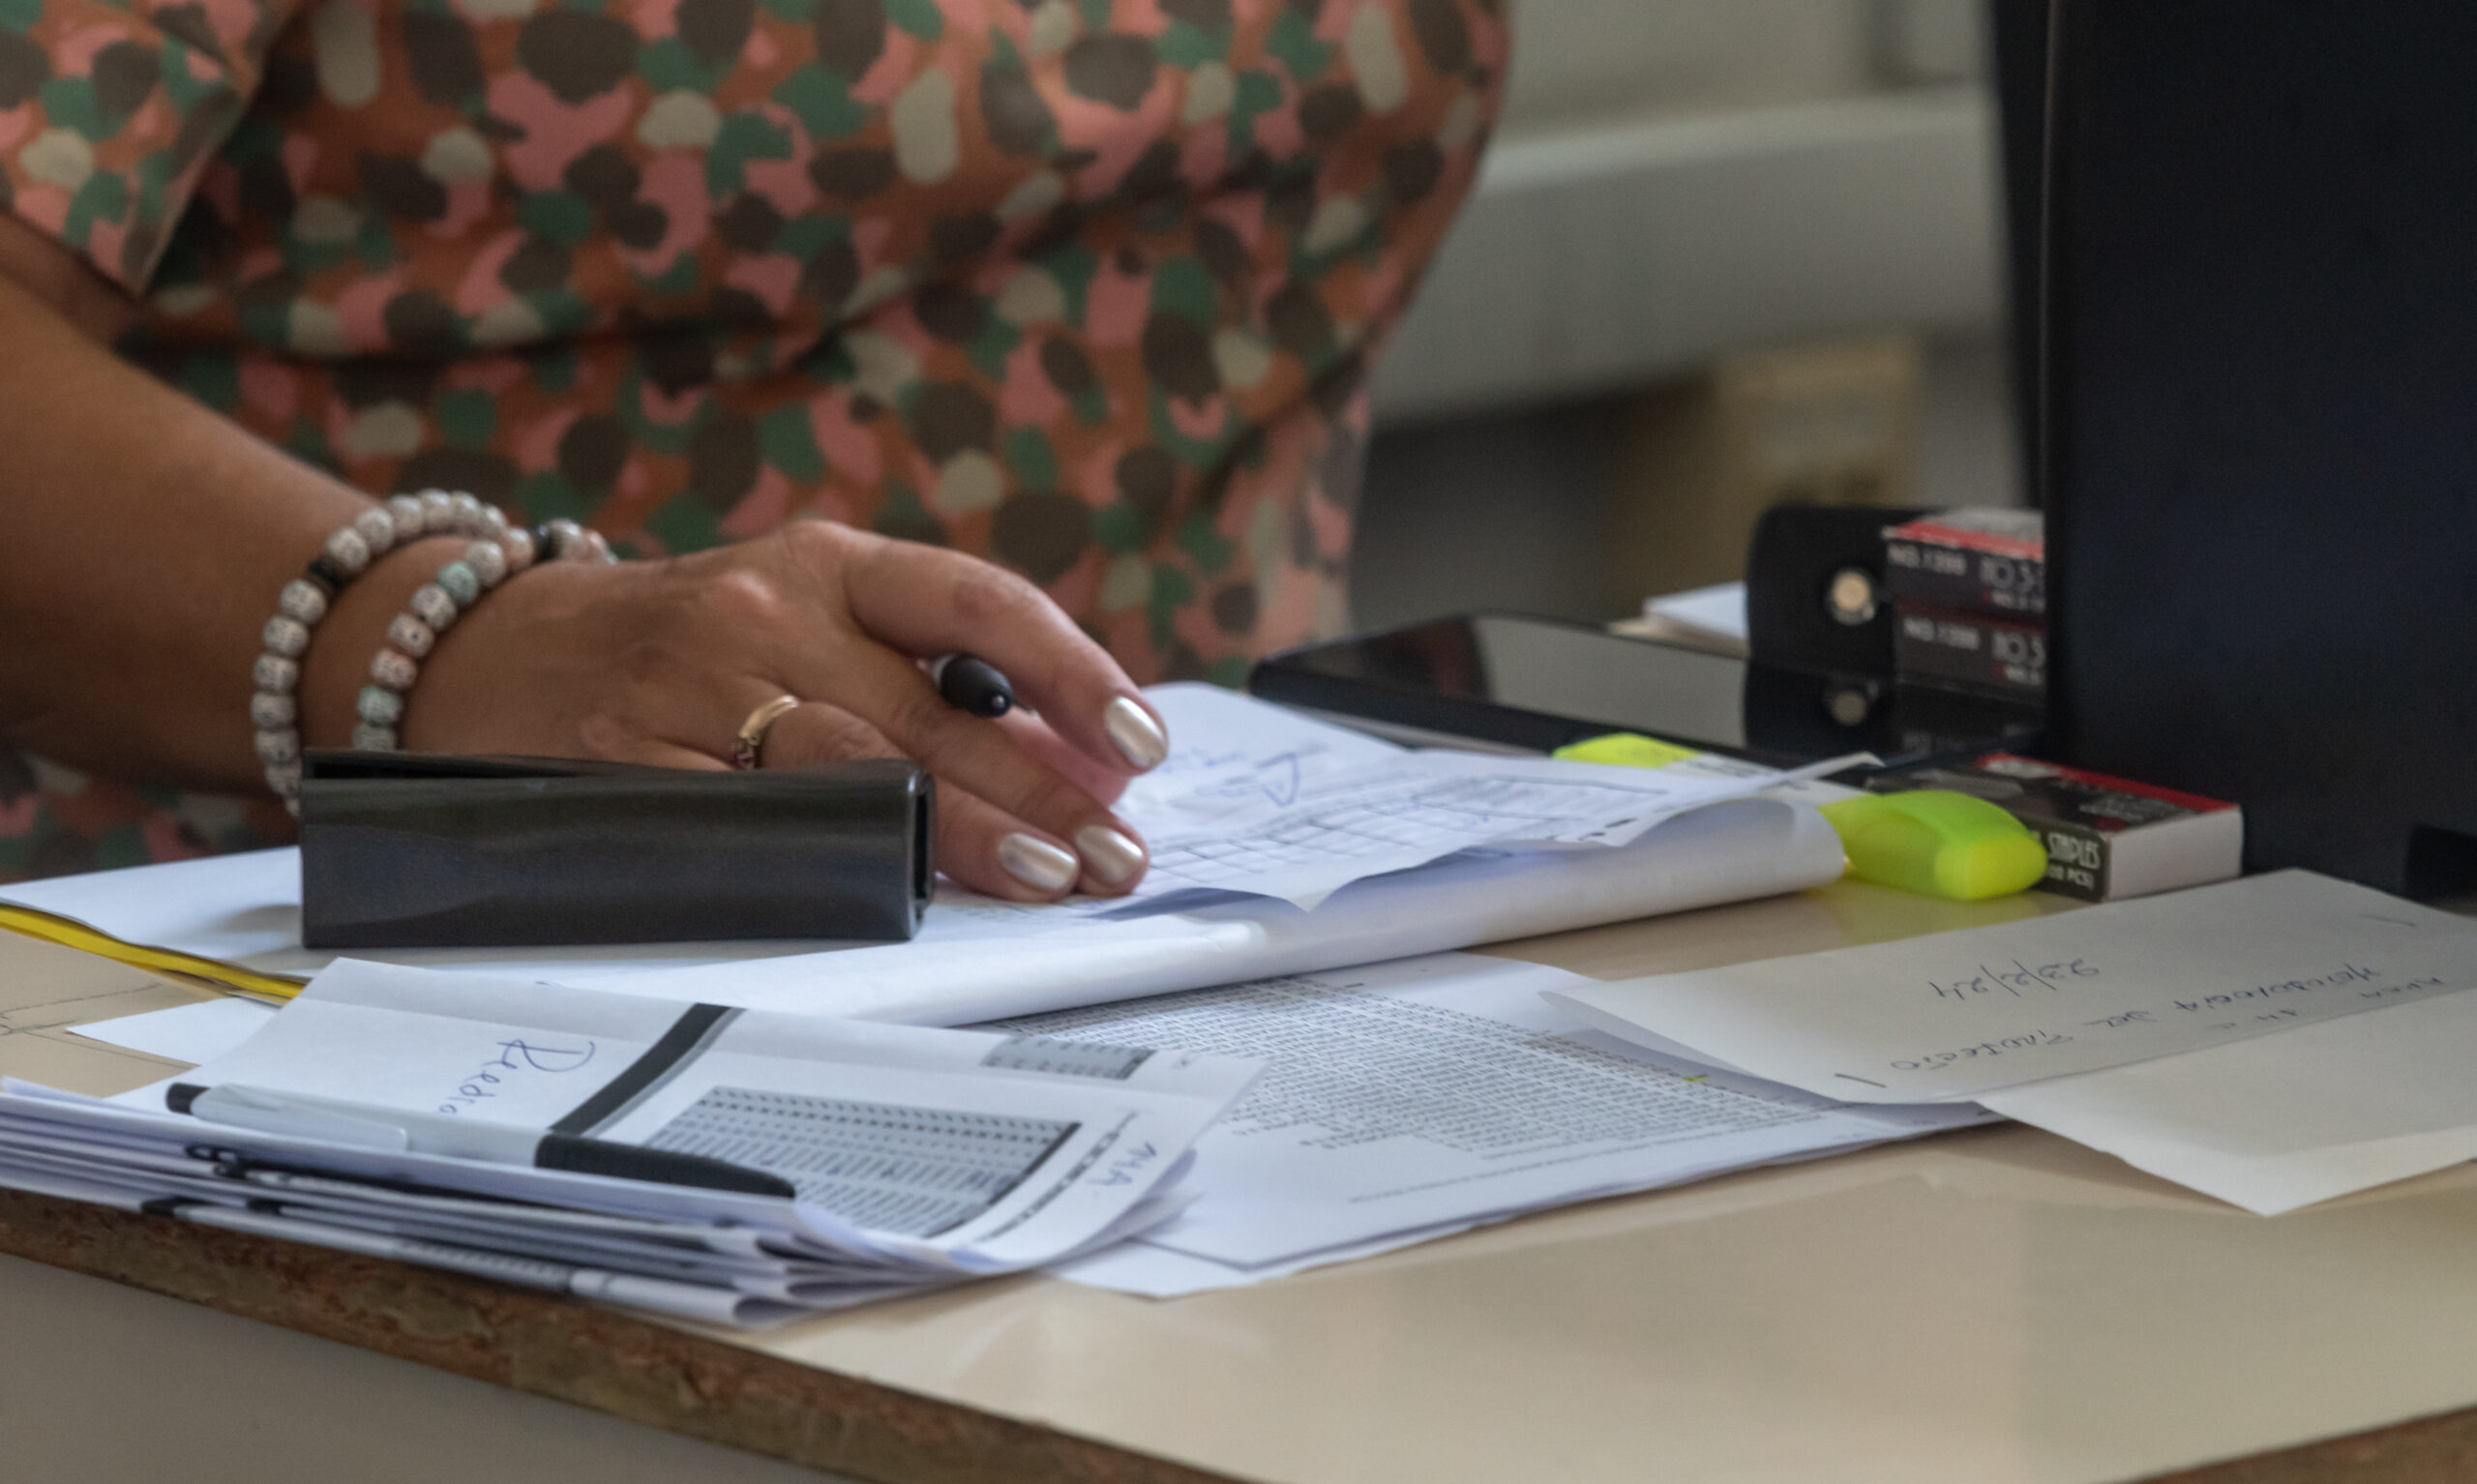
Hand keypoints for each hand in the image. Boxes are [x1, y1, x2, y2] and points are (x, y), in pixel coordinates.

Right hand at [362, 521, 1169, 901]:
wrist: (487, 649)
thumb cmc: (684, 644)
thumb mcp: (800, 613)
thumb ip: (925, 674)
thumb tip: (1076, 762)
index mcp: (825, 563)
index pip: (977, 604)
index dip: (1071, 673)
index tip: (1140, 743)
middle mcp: (763, 610)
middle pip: (932, 710)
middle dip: (1042, 790)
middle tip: (1115, 853)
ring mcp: (690, 690)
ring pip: (853, 770)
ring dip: (963, 834)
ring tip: (1046, 878)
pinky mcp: (629, 768)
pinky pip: (750, 830)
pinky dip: (837, 867)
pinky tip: (903, 898)